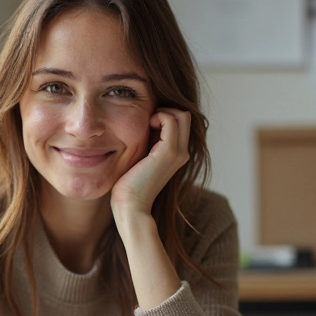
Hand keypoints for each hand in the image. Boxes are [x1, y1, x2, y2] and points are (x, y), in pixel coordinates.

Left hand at [110, 108, 190, 222]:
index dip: (165, 115)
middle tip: (147, 121)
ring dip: (162, 112)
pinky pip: (171, 120)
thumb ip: (147, 142)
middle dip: (166, 110)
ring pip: (182, 115)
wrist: (131, 206)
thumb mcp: (141, 157)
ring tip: (147, 124)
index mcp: (177, 154)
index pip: (181, 122)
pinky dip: (159, 115)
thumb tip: (143, 124)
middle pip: (185, 115)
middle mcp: (183, 152)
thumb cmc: (130, 184)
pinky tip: (146, 126)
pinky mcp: (169, 152)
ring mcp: (178, 152)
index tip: (147, 124)